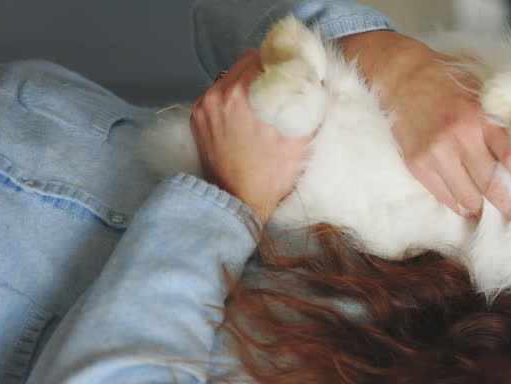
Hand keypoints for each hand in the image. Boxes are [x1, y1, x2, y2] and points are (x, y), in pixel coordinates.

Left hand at [189, 49, 313, 222]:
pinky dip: (231, 102)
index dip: (280, 65)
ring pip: (230, 78)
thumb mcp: (301, 138)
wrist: (239, 201)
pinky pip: (218, 96)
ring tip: (260, 110)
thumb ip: (307, 101)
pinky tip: (243, 121)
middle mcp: (219, 94)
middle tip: (276, 94)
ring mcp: (205, 106)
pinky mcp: (197, 118)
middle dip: (263, 74)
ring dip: (246, 87)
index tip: (289, 78)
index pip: (263, 56)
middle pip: (245, 63)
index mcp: (244, 93)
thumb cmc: (271, 174)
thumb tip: (313, 79)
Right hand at [340, 31, 510, 219]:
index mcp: (480, 117)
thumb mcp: (480, 89)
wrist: (402, 75)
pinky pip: (442, 196)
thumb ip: (500, 115)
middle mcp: (459, 137)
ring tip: (492, 214)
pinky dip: (458, 206)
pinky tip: (467, 207)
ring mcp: (435, 153)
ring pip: (466, 197)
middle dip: (507, 204)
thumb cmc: (446, 81)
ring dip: (481, 210)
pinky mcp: (417, 163)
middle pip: (490, 185)